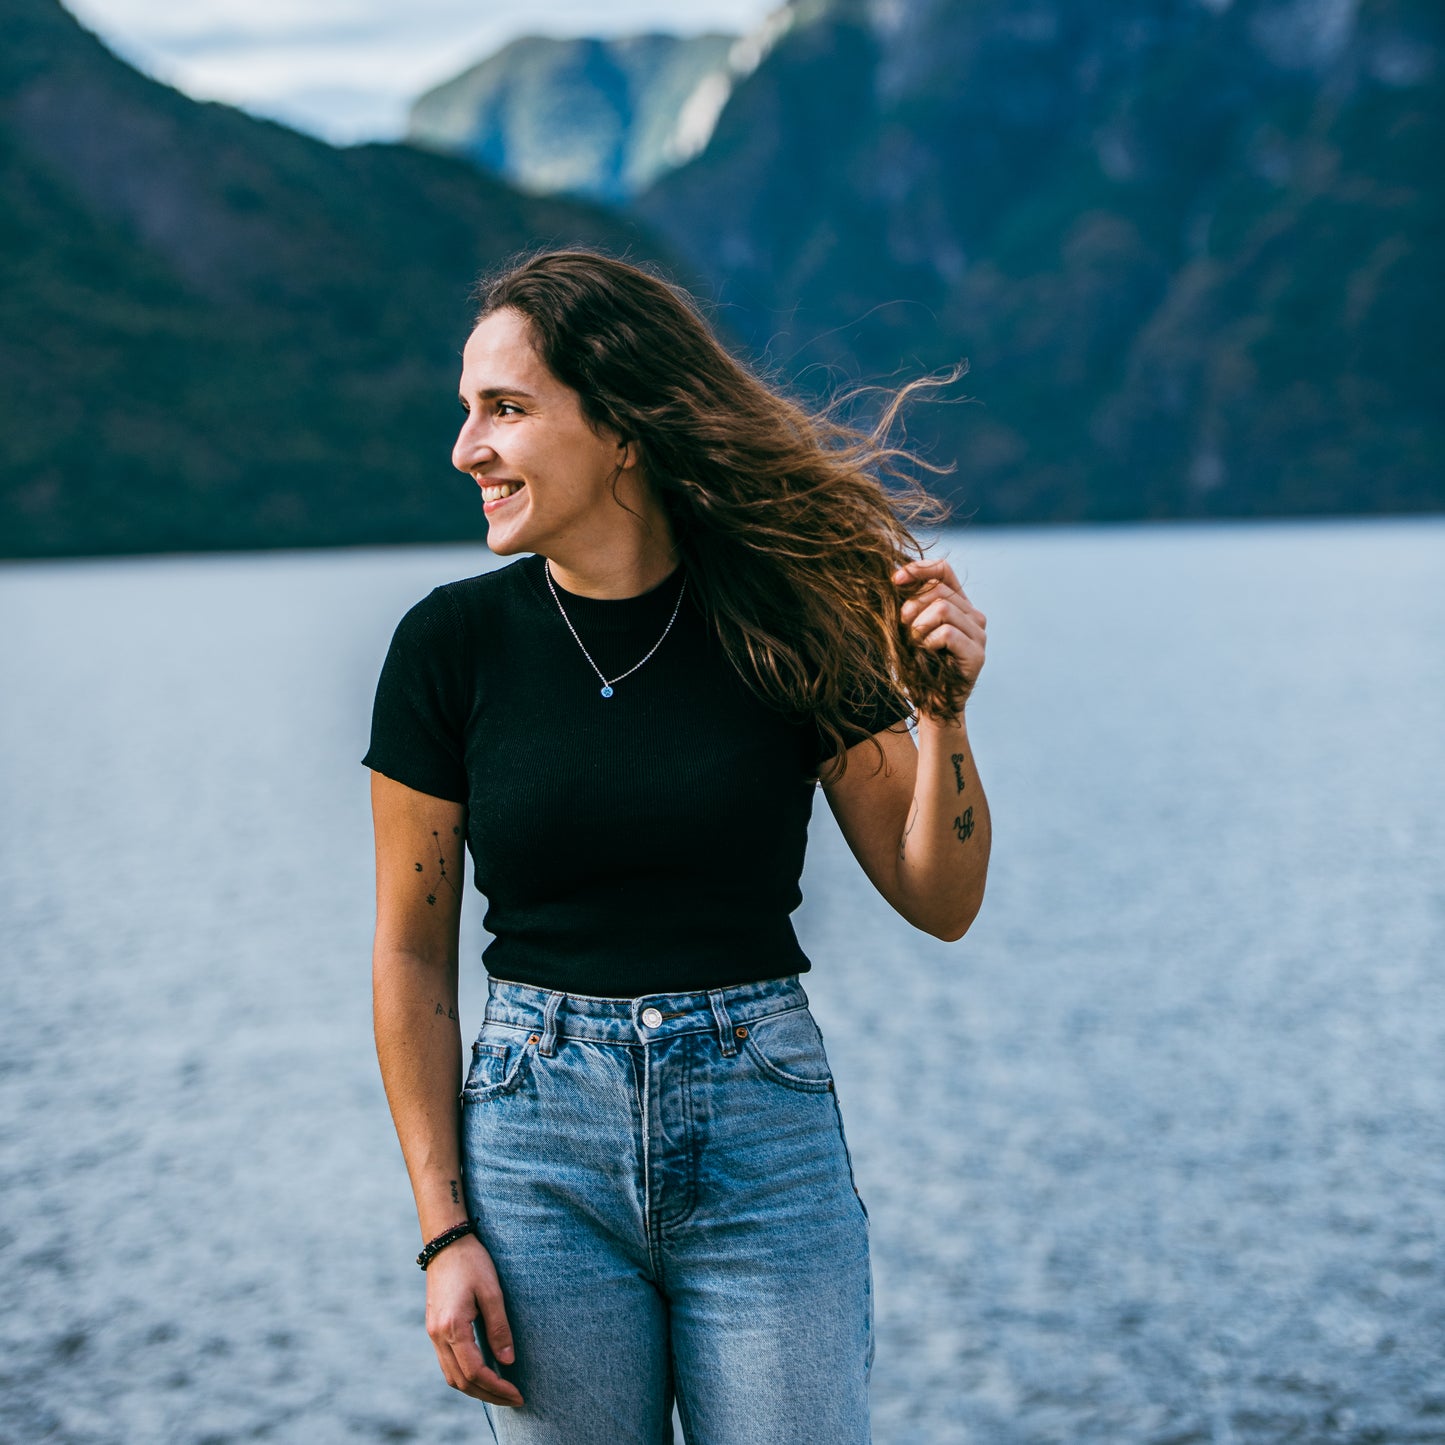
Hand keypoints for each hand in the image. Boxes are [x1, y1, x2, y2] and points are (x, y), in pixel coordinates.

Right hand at [424, 1234, 523, 1407]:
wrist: (446, 1242)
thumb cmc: (472, 1262)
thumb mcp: (492, 1292)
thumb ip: (499, 1328)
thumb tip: (508, 1361)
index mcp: (453, 1328)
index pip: (475, 1372)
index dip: (497, 1388)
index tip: (517, 1394)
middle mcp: (438, 1336)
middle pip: (461, 1381)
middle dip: (488, 1395)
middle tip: (513, 1399)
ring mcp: (432, 1333)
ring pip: (451, 1376)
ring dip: (475, 1389)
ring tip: (500, 1391)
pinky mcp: (433, 1328)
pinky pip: (447, 1363)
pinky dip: (464, 1375)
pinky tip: (482, 1373)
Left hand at [893, 558, 986, 703]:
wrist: (930, 704)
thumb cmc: (917, 665)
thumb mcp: (908, 627)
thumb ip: (908, 602)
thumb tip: (894, 576)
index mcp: (958, 605)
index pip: (944, 570)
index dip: (919, 569)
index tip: (894, 580)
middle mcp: (974, 616)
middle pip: (938, 590)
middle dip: (911, 607)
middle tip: (903, 629)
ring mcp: (979, 635)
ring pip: (942, 608)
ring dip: (918, 627)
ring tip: (915, 644)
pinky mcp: (977, 654)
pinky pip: (947, 633)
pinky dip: (928, 642)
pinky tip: (926, 653)